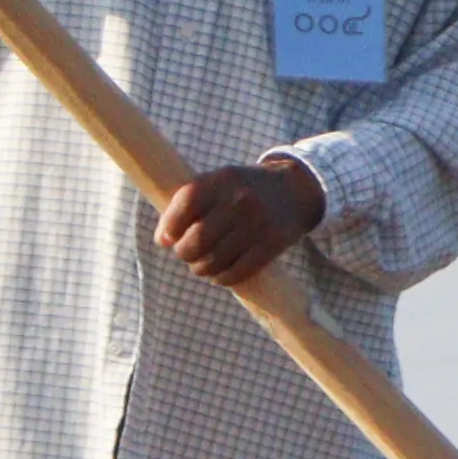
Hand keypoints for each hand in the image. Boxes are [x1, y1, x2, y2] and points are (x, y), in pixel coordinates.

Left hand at [157, 156, 330, 284]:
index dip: (169, 227)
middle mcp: (240, 201)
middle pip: (196, 240)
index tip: (167, 238)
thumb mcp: (218, 181)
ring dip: (200, 269)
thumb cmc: (243, 189)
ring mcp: (258, 224)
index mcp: (221, 180)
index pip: (184, 206)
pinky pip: (238, 272)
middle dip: (184, 253)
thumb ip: (187, 204)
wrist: (295, 190)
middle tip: (186, 254)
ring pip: (214, 260)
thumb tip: (163, 240)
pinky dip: (222, 278)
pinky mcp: (272, 244)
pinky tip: (218, 275)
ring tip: (200, 266)